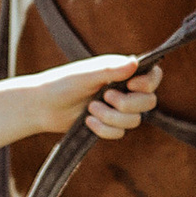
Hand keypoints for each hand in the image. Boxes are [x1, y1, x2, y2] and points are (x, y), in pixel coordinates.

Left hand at [33, 56, 160, 140]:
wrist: (43, 106)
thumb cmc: (62, 83)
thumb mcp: (86, 75)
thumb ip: (111, 70)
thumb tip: (135, 62)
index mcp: (122, 72)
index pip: (153, 76)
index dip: (148, 83)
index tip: (131, 84)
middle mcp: (125, 90)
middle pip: (149, 102)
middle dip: (128, 104)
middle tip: (106, 96)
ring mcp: (118, 109)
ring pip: (134, 121)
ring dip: (111, 117)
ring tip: (90, 110)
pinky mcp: (110, 125)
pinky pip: (119, 133)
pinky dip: (103, 129)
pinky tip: (88, 122)